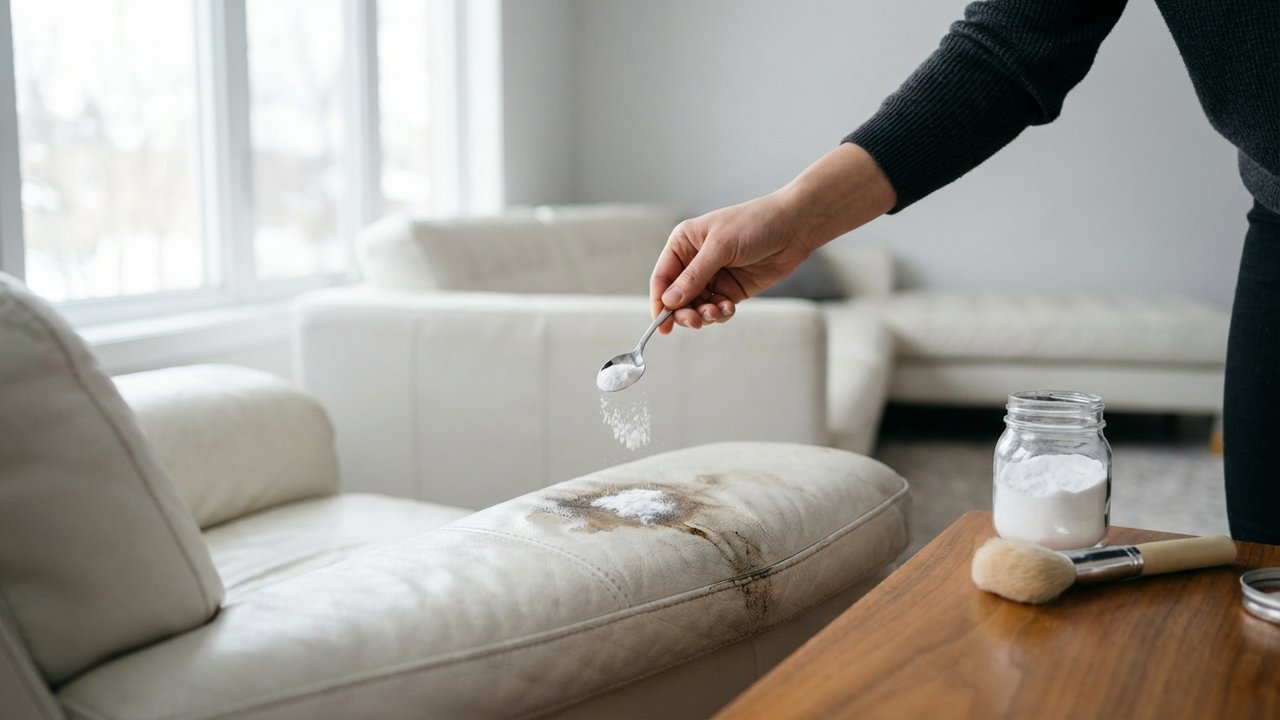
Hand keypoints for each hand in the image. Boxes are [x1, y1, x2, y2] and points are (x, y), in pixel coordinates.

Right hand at [649, 143, 896, 332]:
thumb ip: (694, 276)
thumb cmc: (755, 224)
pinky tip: (729, 308)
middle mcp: (695, 261)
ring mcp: (714, 277)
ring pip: (697, 307)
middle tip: (695, 321)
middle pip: (677, 297)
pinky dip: (719, 314)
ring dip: (704, 315)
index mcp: (684, 243)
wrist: (795, 227)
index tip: (663, 324)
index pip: (662, 277)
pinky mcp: (732, 290)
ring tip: (718, 312)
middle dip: (684, 312)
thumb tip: (669, 302)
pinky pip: (716, 309)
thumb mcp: (720, 247)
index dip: (660, 302)